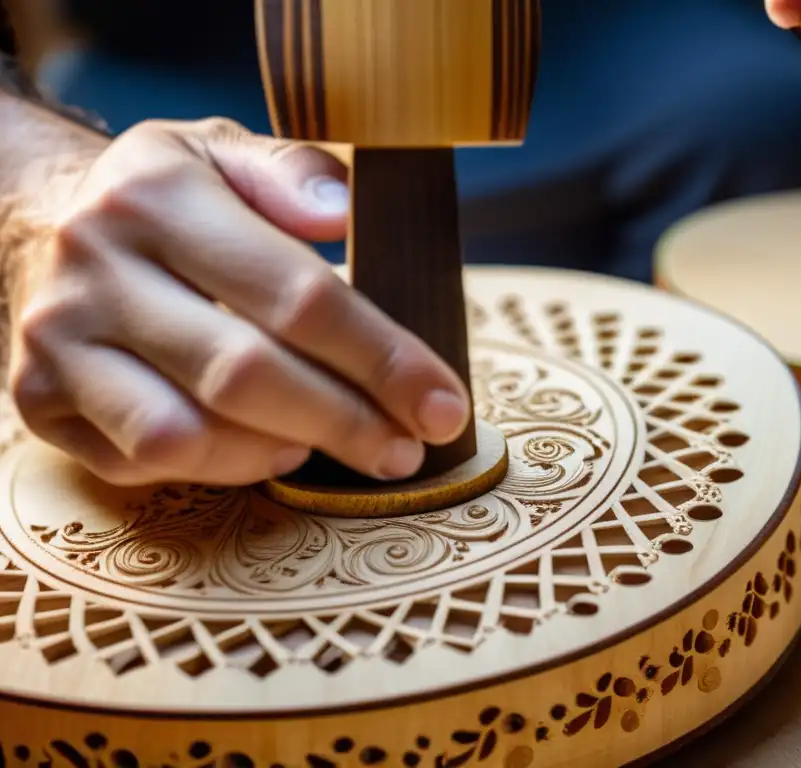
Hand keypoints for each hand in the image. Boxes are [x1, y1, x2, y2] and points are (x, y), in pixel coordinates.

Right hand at [5, 118, 470, 486]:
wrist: (43, 219)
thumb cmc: (167, 198)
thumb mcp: (226, 152)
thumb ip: (293, 173)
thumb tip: (347, 209)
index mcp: (159, 195)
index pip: (298, 295)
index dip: (383, 361)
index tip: (442, 404)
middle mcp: (96, 267)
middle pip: (245, 375)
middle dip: (347, 424)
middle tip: (408, 448)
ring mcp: (58, 340)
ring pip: (186, 434)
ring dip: (282, 450)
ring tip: (338, 443)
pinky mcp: (39, 398)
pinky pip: (144, 462)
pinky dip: (223, 466)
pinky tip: (269, 446)